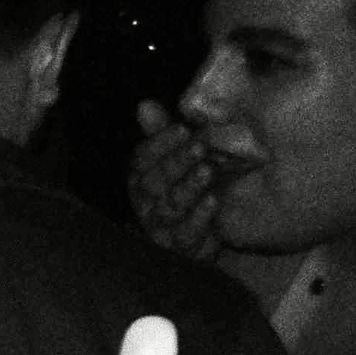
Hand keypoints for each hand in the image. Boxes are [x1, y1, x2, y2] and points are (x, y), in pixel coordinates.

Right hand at [129, 102, 221, 263]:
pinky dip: (199, 216)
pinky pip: (185, 234)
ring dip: (188, 187)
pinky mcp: (181, 249)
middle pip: (153, 182)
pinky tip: (213, 200)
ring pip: (168, 207)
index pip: (141, 159)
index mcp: (141, 179)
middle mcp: (145, 205)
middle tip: (200, 145)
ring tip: (208, 170)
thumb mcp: (181, 158)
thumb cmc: (193, 188)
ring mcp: (161, 229)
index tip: (184, 127)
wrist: (214, 234)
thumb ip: (163, 135)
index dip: (160, 142)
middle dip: (176, 162)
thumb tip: (144, 105)